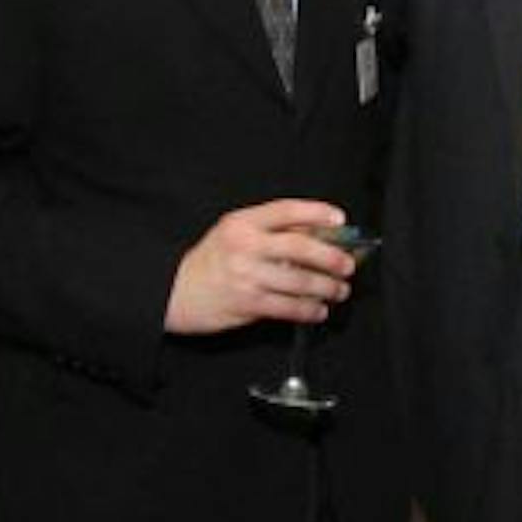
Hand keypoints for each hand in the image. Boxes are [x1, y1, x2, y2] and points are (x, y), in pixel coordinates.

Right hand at [165, 200, 355, 333]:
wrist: (174, 291)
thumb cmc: (212, 260)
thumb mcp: (234, 233)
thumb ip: (272, 231)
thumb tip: (319, 233)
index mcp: (243, 223)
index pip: (286, 210)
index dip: (316, 213)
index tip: (339, 219)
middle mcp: (245, 246)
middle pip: (299, 247)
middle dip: (331, 257)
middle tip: (348, 265)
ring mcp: (246, 276)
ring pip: (299, 281)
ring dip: (327, 287)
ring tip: (340, 290)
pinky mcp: (247, 303)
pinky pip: (288, 307)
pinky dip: (309, 310)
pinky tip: (319, 310)